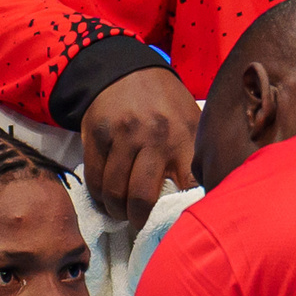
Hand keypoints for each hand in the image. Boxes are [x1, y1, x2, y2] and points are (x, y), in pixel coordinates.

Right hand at [80, 67, 200, 224]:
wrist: (125, 70)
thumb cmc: (165, 104)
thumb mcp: (191, 122)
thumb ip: (195, 156)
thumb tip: (200, 199)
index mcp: (186, 138)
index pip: (190, 186)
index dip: (183, 212)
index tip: (178, 224)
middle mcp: (156, 137)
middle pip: (142, 198)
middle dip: (139, 220)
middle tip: (139, 222)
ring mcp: (124, 136)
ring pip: (114, 193)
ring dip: (116, 210)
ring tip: (121, 211)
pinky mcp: (97, 135)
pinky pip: (95, 179)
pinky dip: (99, 196)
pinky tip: (107, 196)